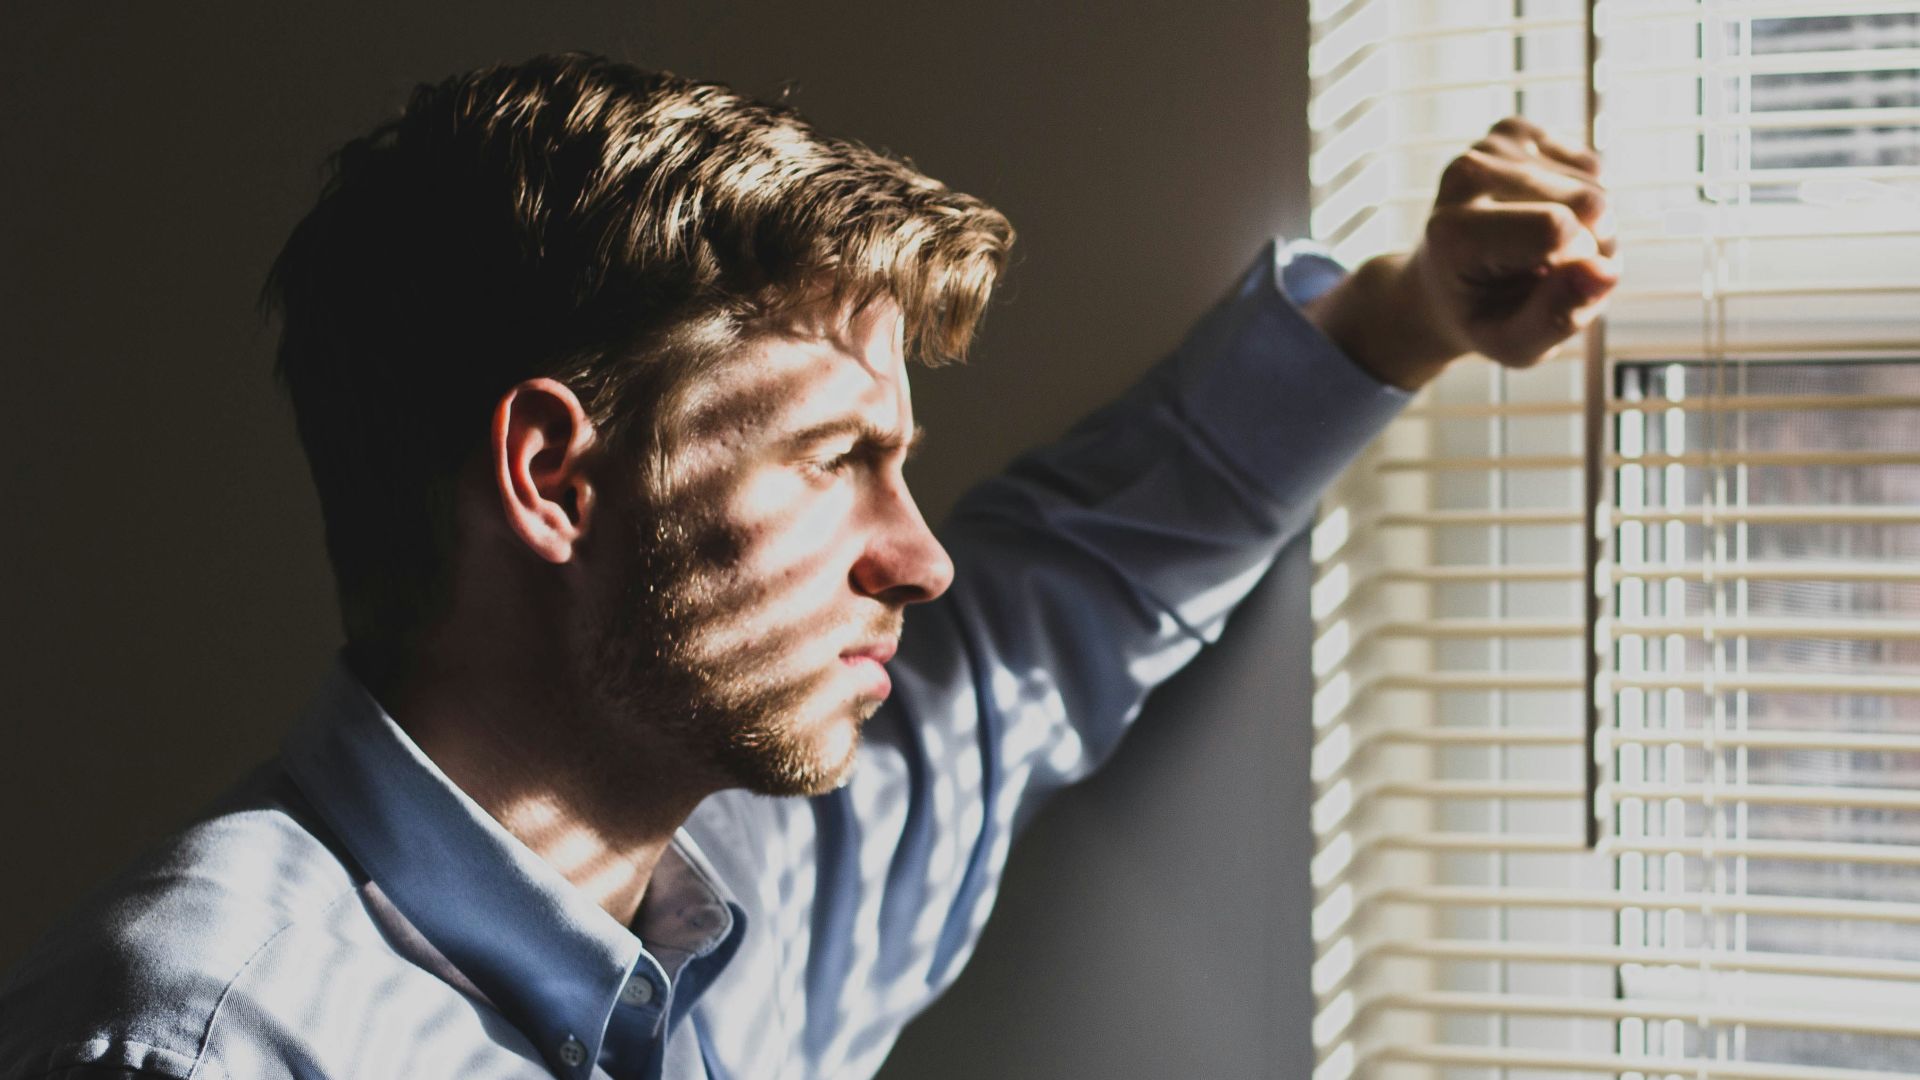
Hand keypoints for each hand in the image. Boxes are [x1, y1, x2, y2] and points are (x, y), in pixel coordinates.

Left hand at [1305, 116, 1618, 389]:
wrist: (1442, 286)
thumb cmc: (1481, 317)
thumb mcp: (1512, 345)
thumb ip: (1556, 318)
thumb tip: (1604, 272)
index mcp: (1454, 231)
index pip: (1558, 228)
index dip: (1580, 265)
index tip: (1551, 286)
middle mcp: (1466, 174)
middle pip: (1589, 202)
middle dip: (1594, 246)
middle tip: (1553, 274)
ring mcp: (1488, 147)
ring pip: (1596, 184)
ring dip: (1590, 228)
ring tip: (1546, 252)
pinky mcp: (1512, 133)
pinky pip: (1590, 165)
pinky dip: (1582, 199)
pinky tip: (1546, 217)